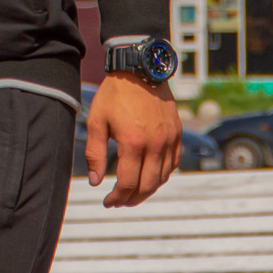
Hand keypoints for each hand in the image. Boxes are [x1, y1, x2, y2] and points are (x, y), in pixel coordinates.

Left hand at [84, 72, 178, 207]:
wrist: (140, 70)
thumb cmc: (115, 94)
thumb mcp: (96, 122)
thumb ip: (95, 153)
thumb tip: (96, 182)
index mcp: (133, 142)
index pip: (128, 183)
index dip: (117, 198)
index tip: (107, 202)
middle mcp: (155, 144)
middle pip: (148, 185)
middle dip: (132, 199)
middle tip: (119, 202)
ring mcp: (169, 139)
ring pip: (162, 178)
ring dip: (147, 190)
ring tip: (133, 193)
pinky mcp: (177, 134)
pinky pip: (173, 164)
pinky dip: (162, 175)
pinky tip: (149, 177)